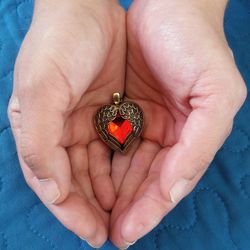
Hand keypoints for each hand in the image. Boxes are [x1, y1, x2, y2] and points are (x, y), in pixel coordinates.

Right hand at [8, 0, 124, 246]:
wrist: (88, 11)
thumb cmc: (59, 44)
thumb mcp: (39, 88)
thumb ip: (39, 141)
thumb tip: (53, 191)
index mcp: (40, 131)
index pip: (55, 183)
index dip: (73, 211)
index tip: (94, 234)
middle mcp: (63, 133)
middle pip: (79, 183)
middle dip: (96, 209)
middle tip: (117, 232)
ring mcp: (89, 124)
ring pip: (101, 171)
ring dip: (113, 194)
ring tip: (129, 216)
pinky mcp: (111, 114)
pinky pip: (119, 151)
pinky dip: (126, 170)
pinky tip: (135, 185)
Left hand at [110, 0, 246, 247]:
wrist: (171, 8)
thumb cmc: (197, 46)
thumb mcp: (218, 95)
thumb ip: (202, 144)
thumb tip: (177, 187)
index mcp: (190, 137)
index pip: (168, 183)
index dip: (149, 209)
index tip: (127, 232)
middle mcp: (166, 135)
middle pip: (144, 182)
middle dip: (127, 208)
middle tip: (106, 234)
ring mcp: (143, 123)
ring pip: (124, 168)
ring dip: (111, 193)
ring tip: (93, 217)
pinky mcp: (123, 109)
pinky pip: (109, 144)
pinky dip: (100, 165)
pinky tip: (88, 182)